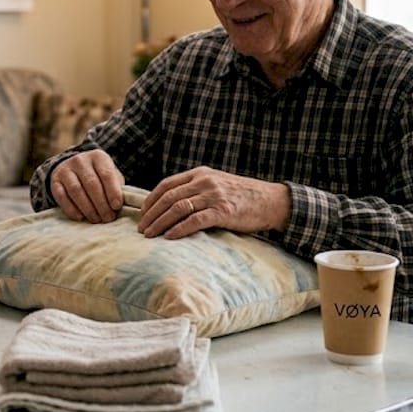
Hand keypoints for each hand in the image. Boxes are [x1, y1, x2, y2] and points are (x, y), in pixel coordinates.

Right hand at [49, 149, 124, 222]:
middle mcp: (80, 160)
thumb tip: (118, 206)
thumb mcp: (110, 176)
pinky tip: (80, 217)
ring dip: (88, 208)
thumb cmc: (99, 176)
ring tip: (96, 219)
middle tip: (107, 218)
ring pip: (76, 191)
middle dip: (101, 204)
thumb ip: (116, 187)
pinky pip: (62, 196)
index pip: (106, 174)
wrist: (74, 169)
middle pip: (91, 184)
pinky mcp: (55, 180)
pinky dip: (71, 209)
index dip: (113, 192)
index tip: (116, 207)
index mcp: (98, 157)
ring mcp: (66, 169)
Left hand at [137, 166, 290, 238]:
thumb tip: (170, 204)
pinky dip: (179, 229)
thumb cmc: (241, 196)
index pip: (166, 184)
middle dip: (151, 214)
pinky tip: (169, 237)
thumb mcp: (216, 184)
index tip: (142, 214)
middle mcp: (204, 182)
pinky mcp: (223, 212)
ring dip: (160, 223)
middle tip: (141, 229)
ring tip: (150, 235)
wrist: (271, 201)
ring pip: (178, 208)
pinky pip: (195, 220)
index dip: (151, 200)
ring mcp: (213, 196)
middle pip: (168, 197)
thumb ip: (195, 189)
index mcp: (199, 174)